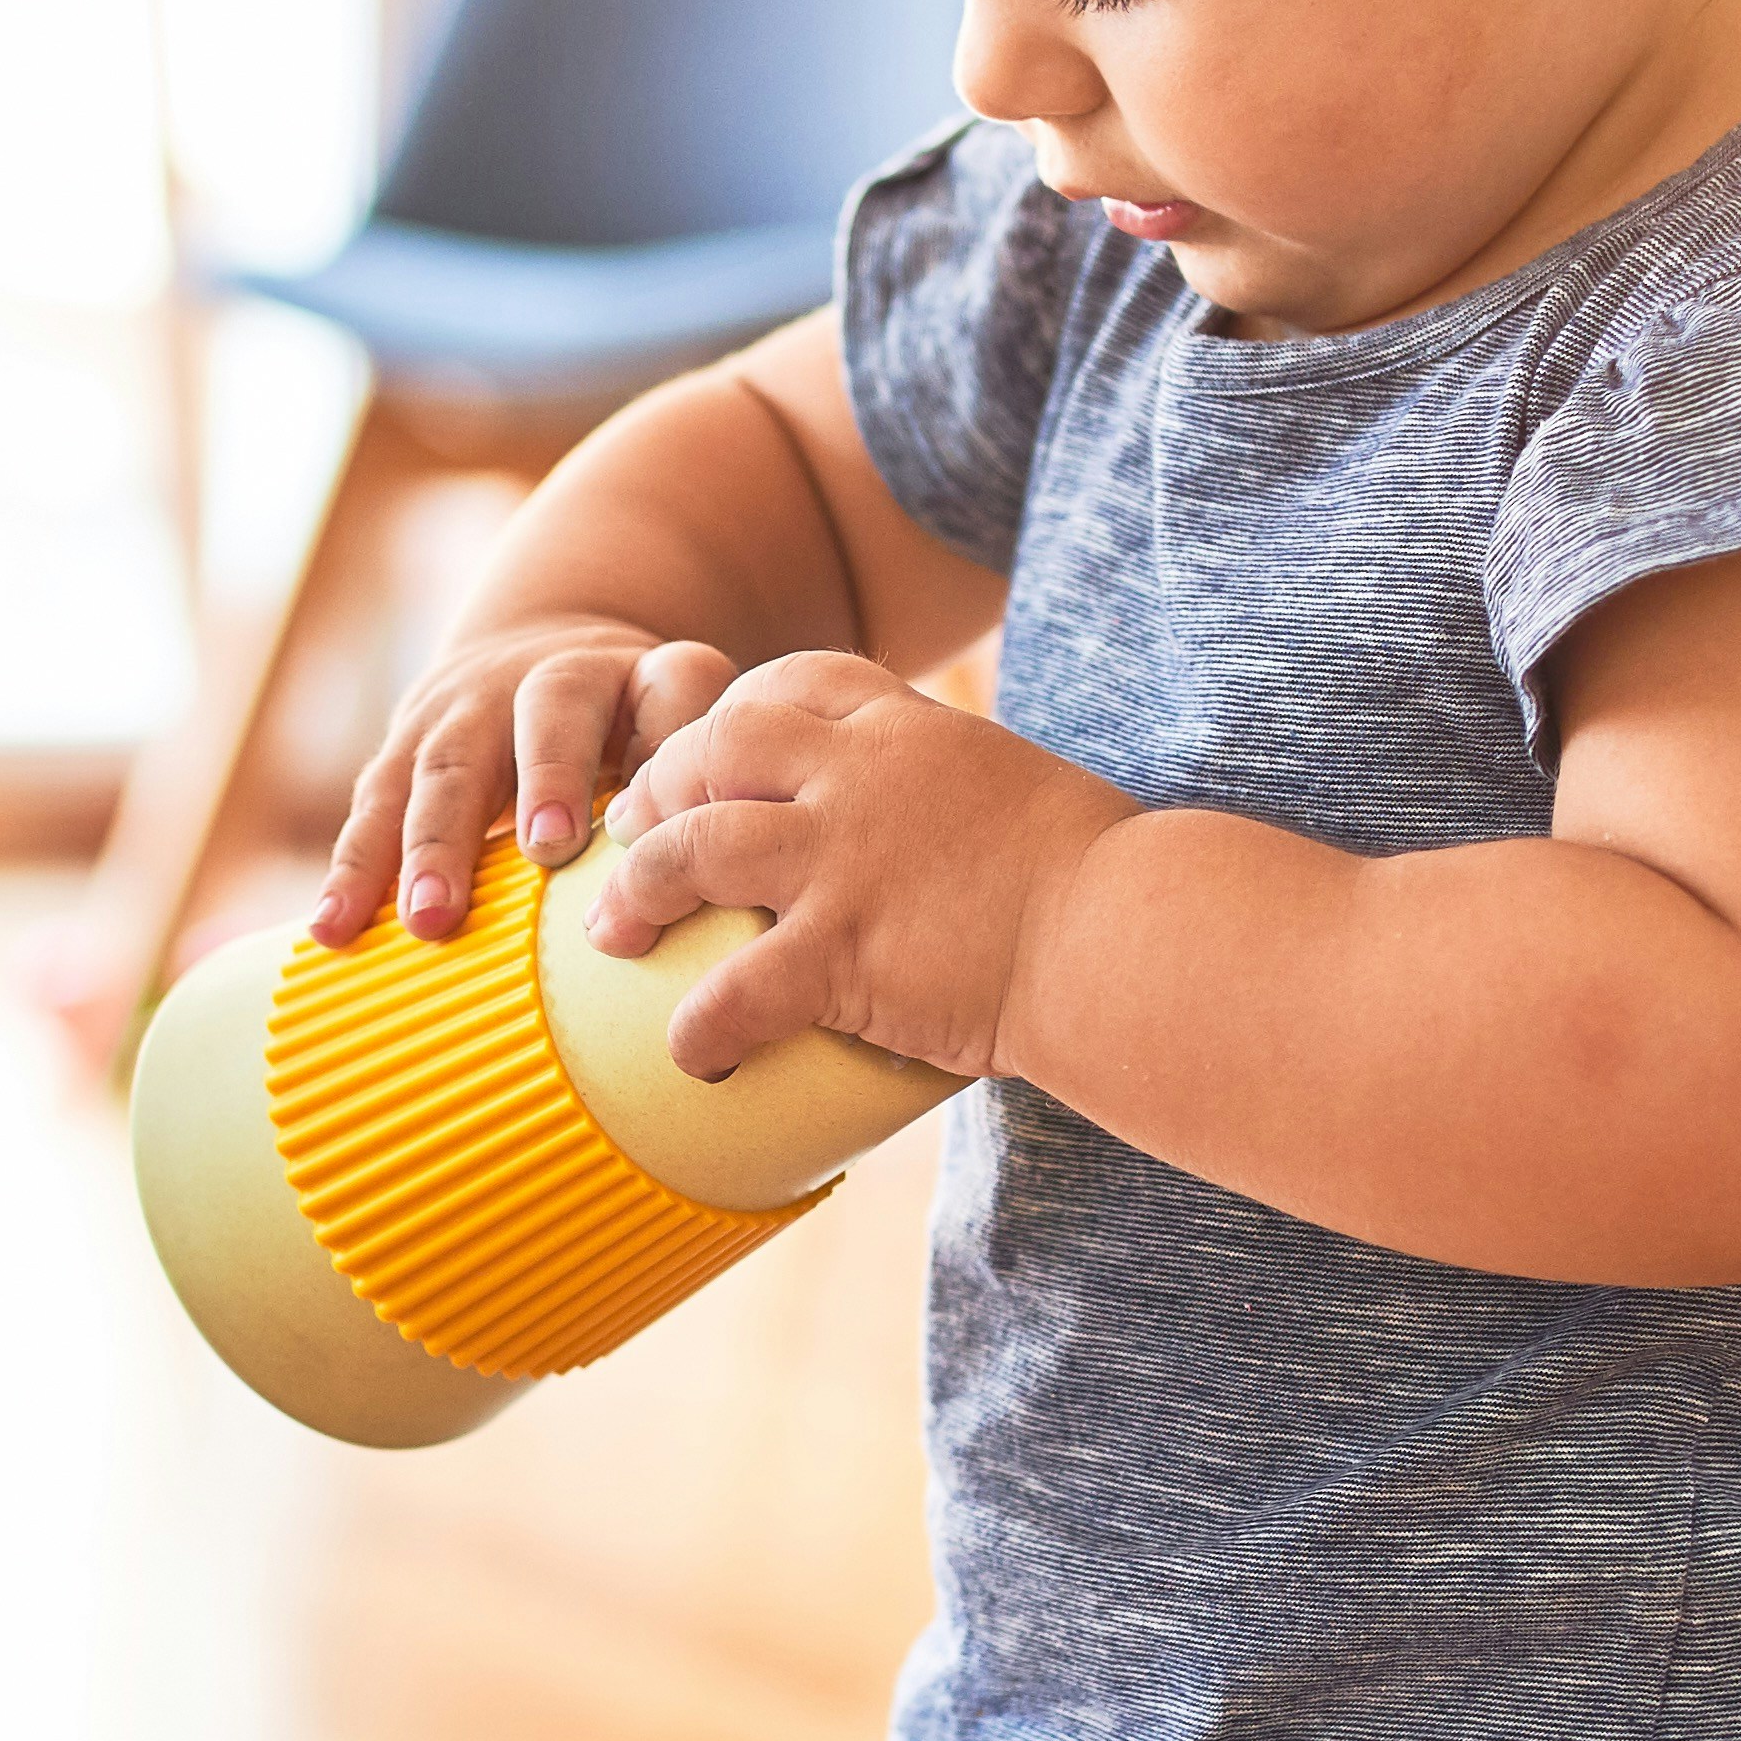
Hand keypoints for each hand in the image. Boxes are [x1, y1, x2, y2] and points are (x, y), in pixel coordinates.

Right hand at [315, 614, 740, 946]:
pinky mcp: (403, 749)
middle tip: (544, 850)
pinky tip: (332, 929)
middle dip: (540, 781)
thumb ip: (699, 778)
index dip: (665, 729)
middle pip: (541, 718)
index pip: (665, 686)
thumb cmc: (630, 729)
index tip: (646, 801)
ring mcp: (462, 709)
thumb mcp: (678, 725)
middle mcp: (541, 677)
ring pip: (444, 765)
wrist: (536, 653)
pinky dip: (352, 868)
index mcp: (633, 673)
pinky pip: (372, 805)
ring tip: (431, 922)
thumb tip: (722, 880)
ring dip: (433, 843)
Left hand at [578, 654, 1124, 1087]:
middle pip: (715, 747)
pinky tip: (691, 1057)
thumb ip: (957, 793)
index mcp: (910, 728)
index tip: (708, 756)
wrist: (1129, 935)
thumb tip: (949, 831)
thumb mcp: (1020, 792)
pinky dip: (700, 1026)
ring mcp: (844, 860)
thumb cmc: (1104, 880)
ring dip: (638, 890)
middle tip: (629, 839)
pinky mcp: (843, 950)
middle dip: (658, 788)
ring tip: (612, 935)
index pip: (790, 684)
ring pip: (691, 849)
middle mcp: (862, 777)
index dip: (731, 715)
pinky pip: (734, 989)